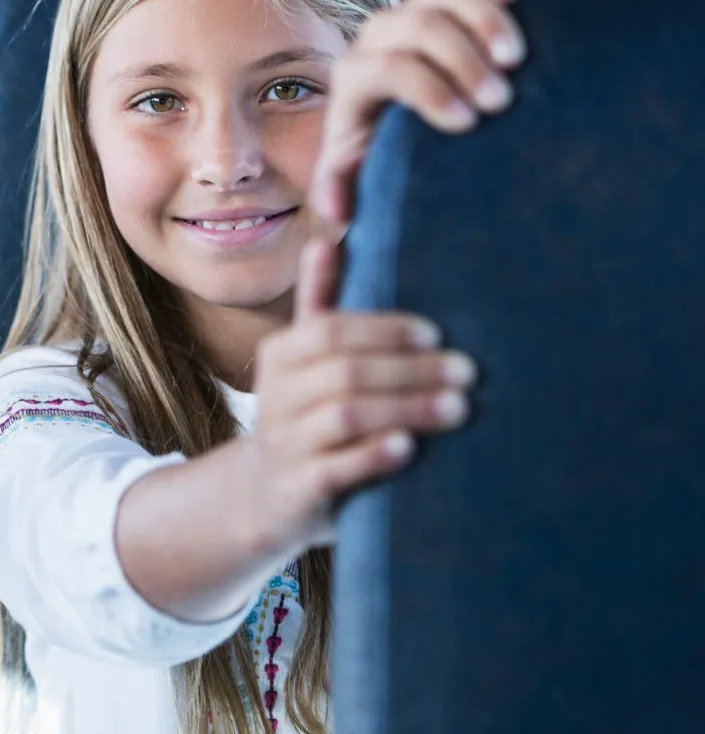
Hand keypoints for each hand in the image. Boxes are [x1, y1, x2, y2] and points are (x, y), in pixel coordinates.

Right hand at [244, 239, 474, 549]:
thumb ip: (320, 302)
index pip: (329, 329)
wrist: (266, 494)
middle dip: (411, 370)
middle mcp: (275, 396)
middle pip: (344, 371)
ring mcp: (283, 444)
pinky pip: (334, 469)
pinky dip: (372, 456)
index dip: (384, 329)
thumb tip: (328, 239)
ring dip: (406, 409)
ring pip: (344, 416)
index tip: (436, 333)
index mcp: (280, 354)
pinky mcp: (296, 489)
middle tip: (468, 373)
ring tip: (458, 409)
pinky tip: (409, 448)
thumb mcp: (303, 358)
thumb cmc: (304, 413)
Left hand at [312, 0, 524, 228]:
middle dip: (460, 60)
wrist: (405, 132)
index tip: (467, 122)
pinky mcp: (441, 0)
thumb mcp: (362, 178)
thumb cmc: (387, 162)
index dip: (426, 90)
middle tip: (501, 100)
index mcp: (353, 80)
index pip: (385, 70)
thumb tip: (334, 208)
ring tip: (516, 59)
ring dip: (484, 21)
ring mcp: (410, 14)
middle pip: (416, 27)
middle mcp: (376, 40)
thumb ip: (344, 187)